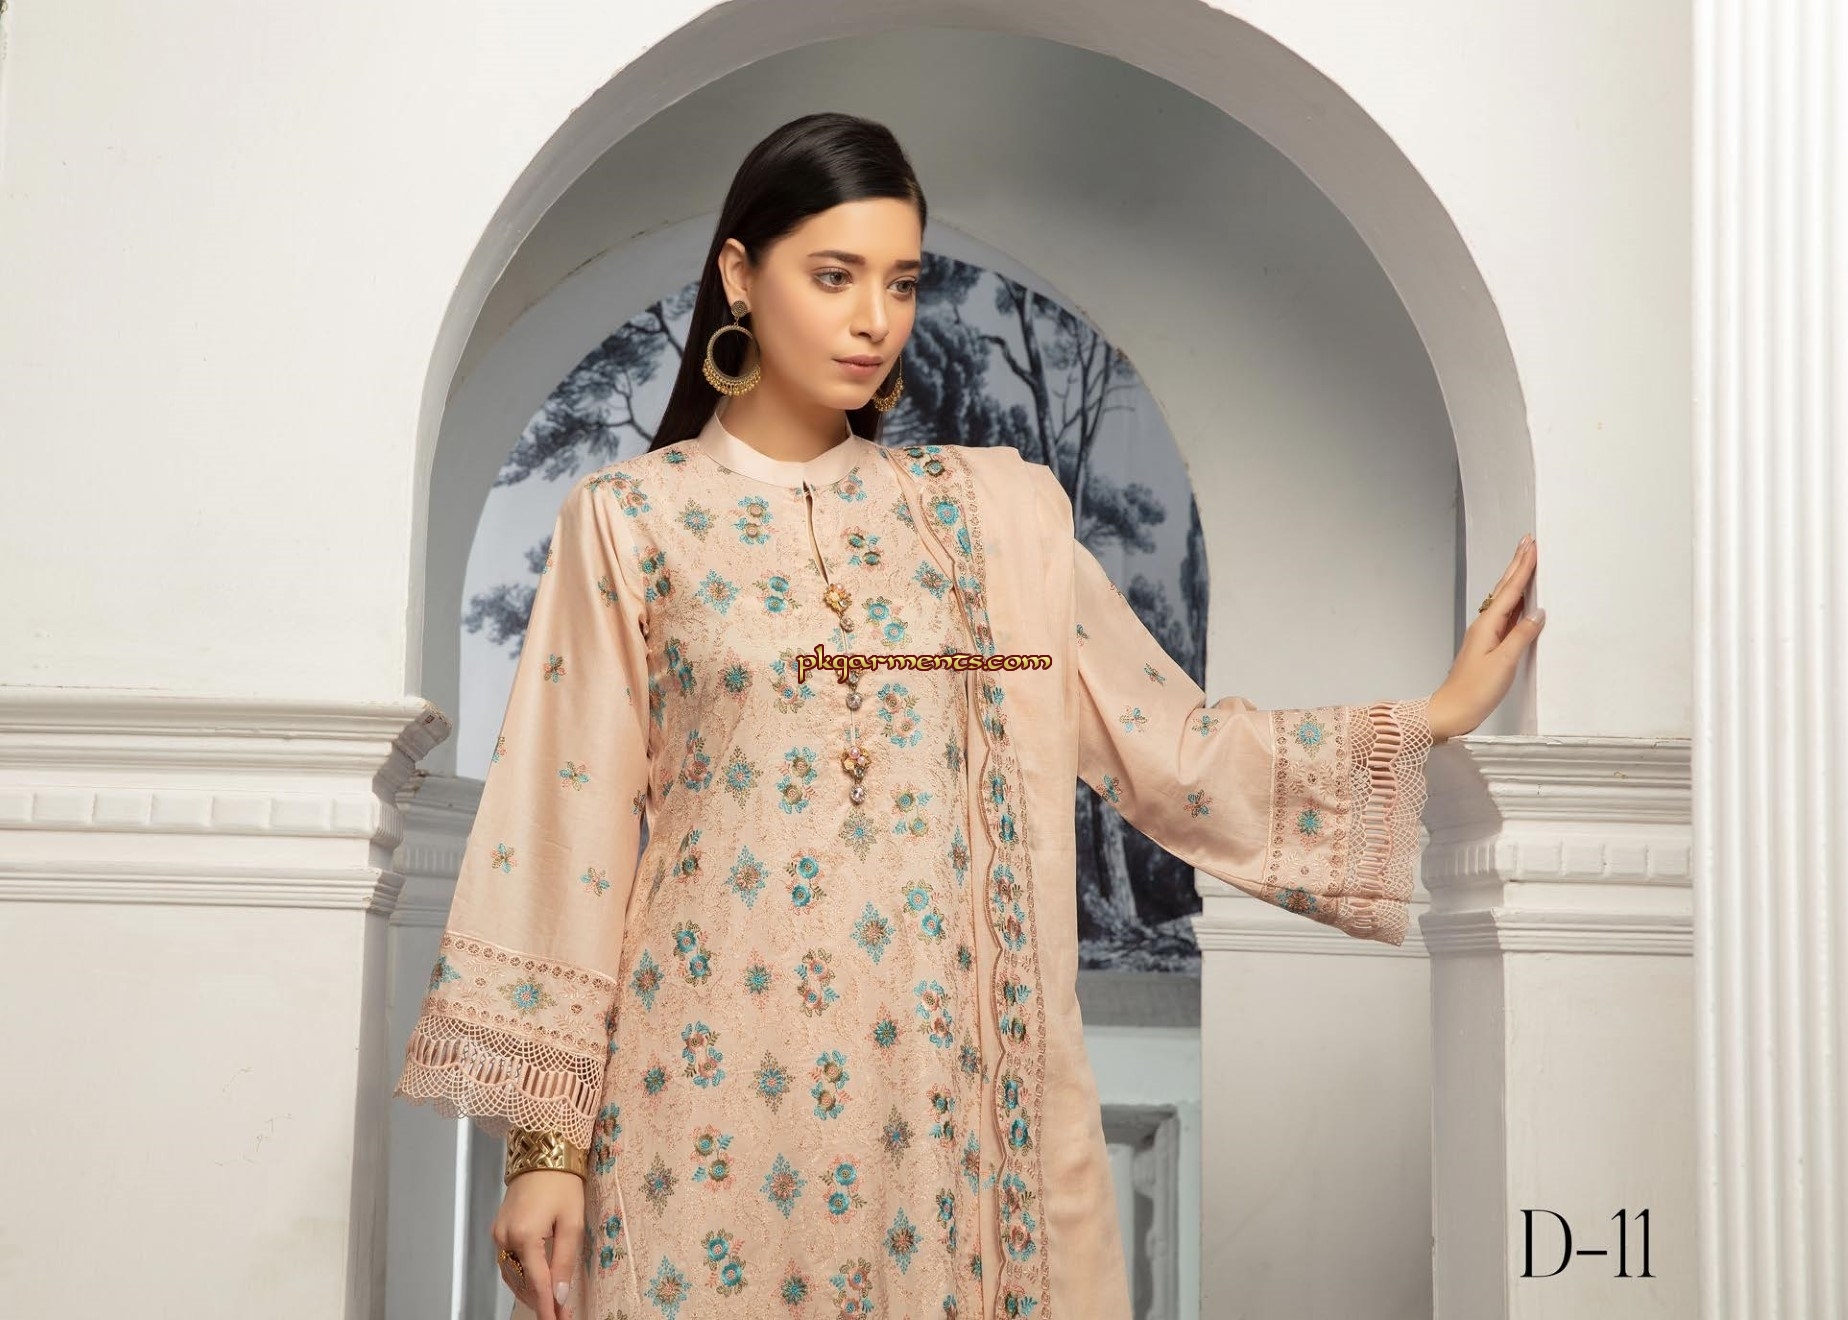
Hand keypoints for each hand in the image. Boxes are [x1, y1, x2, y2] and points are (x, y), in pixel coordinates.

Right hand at [493, 1169, 583, 1319]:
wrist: (543, 1151)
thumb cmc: (562, 1183)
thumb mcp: (572, 1222)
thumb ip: (564, 1261)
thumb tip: (560, 1296)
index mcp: (525, 1237)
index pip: (537, 1284)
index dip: (547, 1308)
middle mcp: (505, 1238)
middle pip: (522, 1283)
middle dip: (540, 1301)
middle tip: (559, 1315)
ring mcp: (498, 1234)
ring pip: (512, 1275)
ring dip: (530, 1290)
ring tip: (551, 1304)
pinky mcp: (498, 1228)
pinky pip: (508, 1261)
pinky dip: (522, 1274)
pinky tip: (536, 1281)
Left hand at [1428, 535, 1543, 740]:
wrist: (1453, 710)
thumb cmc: (1474, 690)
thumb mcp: (1503, 663)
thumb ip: (1521, 636)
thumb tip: (1539, 612)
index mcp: (1487, 624)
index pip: (1509, 590)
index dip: (1522, 567)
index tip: (1531, 545)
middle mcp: (1486, 624)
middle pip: (1504, 589)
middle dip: (1518, 565)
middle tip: (1528, 542)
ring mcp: (1487, 634)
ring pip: (1506, 600)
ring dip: (1517, 580)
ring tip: (1527, 562)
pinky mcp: (1490, 645)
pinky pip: (1507, 616)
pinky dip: (1517, 602)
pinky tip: (1524, 602)